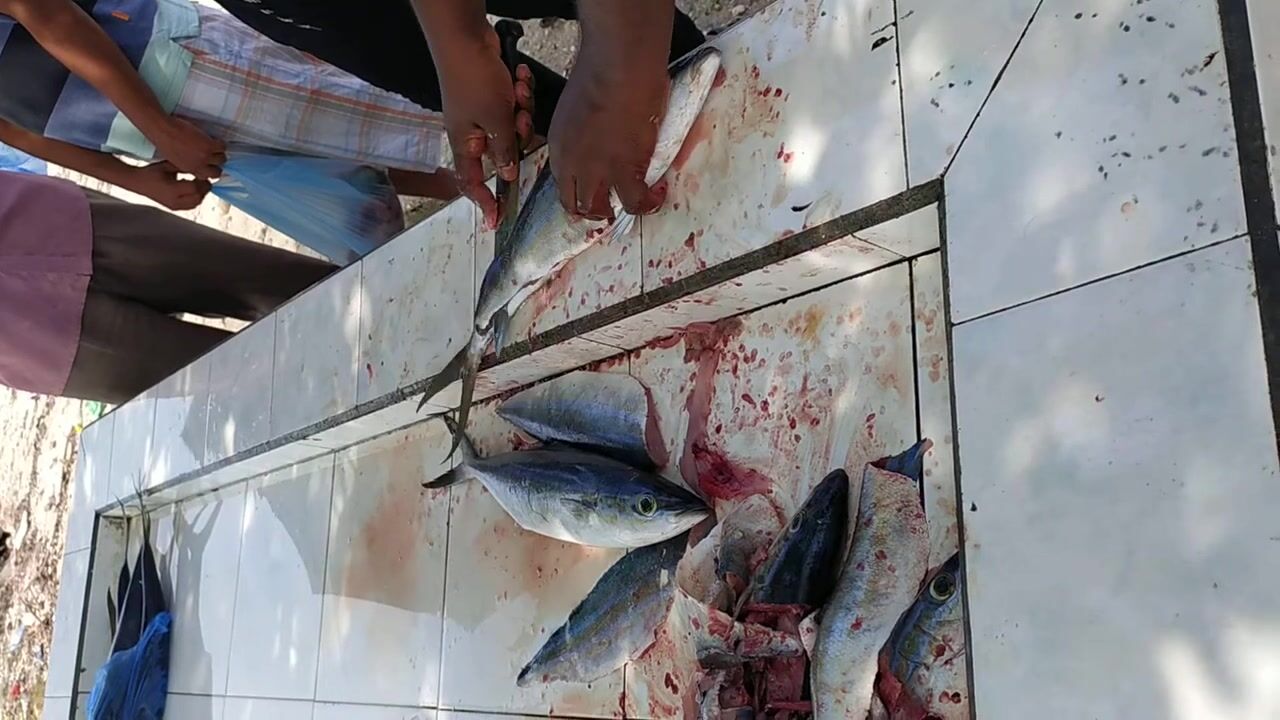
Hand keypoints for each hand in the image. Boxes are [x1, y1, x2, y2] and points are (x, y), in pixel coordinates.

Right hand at [127, 161, 210, 210]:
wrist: (137, 182)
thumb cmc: (150, 172)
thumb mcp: (168, 166)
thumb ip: (184, 167)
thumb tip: (200, 166)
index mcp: (172, 189)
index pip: (194, 188)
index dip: (202, 181)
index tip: (203, 174)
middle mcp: (174, 200)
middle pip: (198, 198)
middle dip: (204, 189)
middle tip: (204, 179)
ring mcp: (174, 206)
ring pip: (195, 203)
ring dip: (201, 194)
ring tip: (199, 184)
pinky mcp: (173, 208)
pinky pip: (190, 206)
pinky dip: (195, 199)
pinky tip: (193, 190)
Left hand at [149, 117, 225, 179]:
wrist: (161, 130)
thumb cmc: (164, 140)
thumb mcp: (175, 159)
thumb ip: (187, 163)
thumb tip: (197, 161)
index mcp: (188, 169)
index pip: (206, 177)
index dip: (208, 170)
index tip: (210, 165)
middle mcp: (198, 165)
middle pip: (216, 173)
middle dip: (216, 165)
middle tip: (215, 156)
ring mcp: (204, 156)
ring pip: (222, 159)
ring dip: (219, 153)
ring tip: (215, 146)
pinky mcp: (208, 146)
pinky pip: (222, 147)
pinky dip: (220, 143)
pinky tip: (214, 139)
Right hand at [436, 27, 534, 226]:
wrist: (467, 38)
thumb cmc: (473, 79)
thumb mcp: (495, 122)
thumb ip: (505, 152)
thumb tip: (509, 176)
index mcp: (465, 144)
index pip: (471, 183)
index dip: (484, 202)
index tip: (497, 221)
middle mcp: (472, 133)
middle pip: (504, 152)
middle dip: (519, 136)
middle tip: (519, 120)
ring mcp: (483, 114)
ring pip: (515, 129)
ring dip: (522, 111)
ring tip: (517, 92)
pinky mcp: (494, 97)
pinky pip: (515, 107)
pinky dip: (519, 94)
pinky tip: (518, 78)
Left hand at [549, 48, 668, 219]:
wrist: (619, 65)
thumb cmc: (602, 71)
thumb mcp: (576, 106)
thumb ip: (582, 128)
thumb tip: (599, 134)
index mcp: (559, 146)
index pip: (563, 183)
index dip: (580, 191)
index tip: (595, 188)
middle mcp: (573, 163)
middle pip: (575, 204)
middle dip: (594, 209)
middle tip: (611, 206)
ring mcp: (597, 170)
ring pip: (600, 210)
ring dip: (616, 210)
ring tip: (634, 200)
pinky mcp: (625, 169)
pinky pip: (635, 202)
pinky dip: (647, 203)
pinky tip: (657, 193)